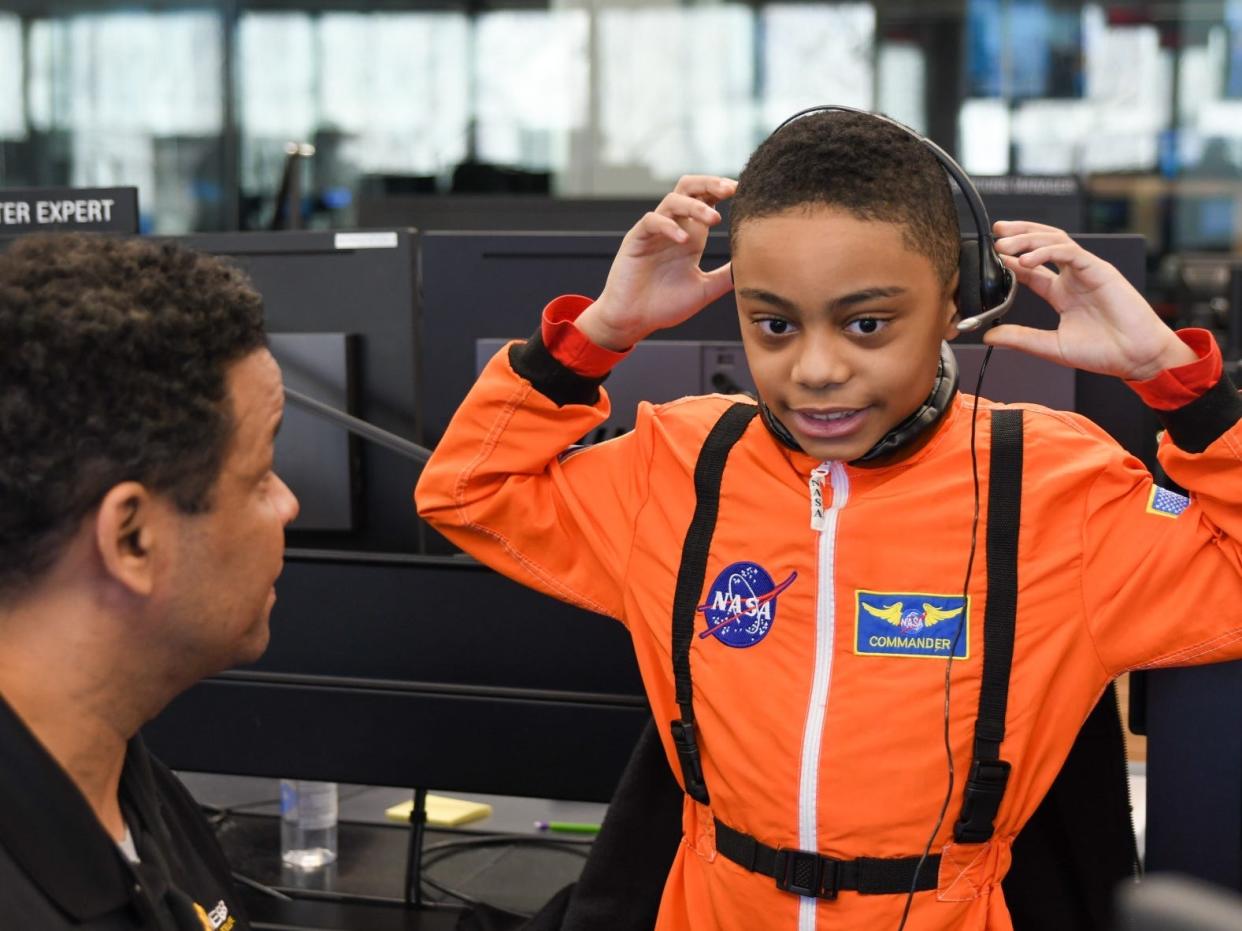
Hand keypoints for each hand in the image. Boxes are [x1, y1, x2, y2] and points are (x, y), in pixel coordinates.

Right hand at [574, 176, 735, 350]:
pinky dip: (669, 226)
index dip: (724, 190)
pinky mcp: (636, 239)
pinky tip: (683, 240)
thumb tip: (756, 266)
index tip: (746, 191)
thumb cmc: (665, 306)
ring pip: (673, 200)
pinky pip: (652, 221)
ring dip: (695, 205)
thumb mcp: (705, 290)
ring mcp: (655, 232)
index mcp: (692, 236)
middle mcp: (675, 228)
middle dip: (710, 183)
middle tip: (730, 189)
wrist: (633, 321)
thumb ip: (727, 276)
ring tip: (714, 219)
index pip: (708, 199)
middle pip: (690, 188)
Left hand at [983, 221, 1196, 380]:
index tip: (991, 259)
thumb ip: (1021, 339)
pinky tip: (1026, 259)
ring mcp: (1086, 271)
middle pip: (1043, 245)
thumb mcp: (1051, 346)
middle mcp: (1073, 278)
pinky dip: (1046, 252)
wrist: (1137, 357)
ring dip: (1027, 239)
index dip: (1011, 261)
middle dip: (1019, 235)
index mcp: (1062, 293)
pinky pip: (1070, 252)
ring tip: (1004, 245)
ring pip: (1054, 242)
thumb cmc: (1104, 352)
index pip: (1032, 269)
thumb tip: (989, 336)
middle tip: (996, 235)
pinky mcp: (1099, 270)